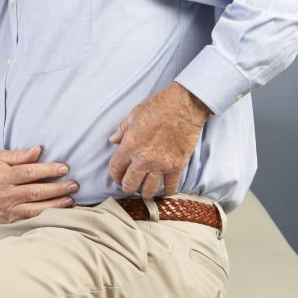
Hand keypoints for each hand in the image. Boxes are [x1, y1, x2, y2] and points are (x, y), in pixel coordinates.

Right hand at [0, 146, 77, 223]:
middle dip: (58, 189)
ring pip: (35, 208)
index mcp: (2, 176)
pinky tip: (57, 212)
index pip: (30, 173)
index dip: (48, 170)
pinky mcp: (8, 219)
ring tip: (70, 200)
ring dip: (55, 205)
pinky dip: (45, 216)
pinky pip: (29, 218)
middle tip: (74, 185)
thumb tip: (38, 150)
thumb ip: (19, 155)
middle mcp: (4, 194)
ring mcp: (6, 209)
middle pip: (36, 192)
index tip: (64, 168)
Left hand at [108, 82, 211, 197]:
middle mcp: (144, 159)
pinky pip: (171, 186)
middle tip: (129, 184)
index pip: (115, 168)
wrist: (185, 106)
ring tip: (145, 188)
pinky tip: (165, 189)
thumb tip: (113, 140)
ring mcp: (161, 165)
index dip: (114, 174)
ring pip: (149, 190)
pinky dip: (167, 190)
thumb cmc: (158, 107)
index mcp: (130, 146)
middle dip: (127, 186)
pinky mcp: (178, 166)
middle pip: (130, 184)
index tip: (117, 175)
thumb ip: (121, 130)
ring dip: (145, 191)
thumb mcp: (133, 115)